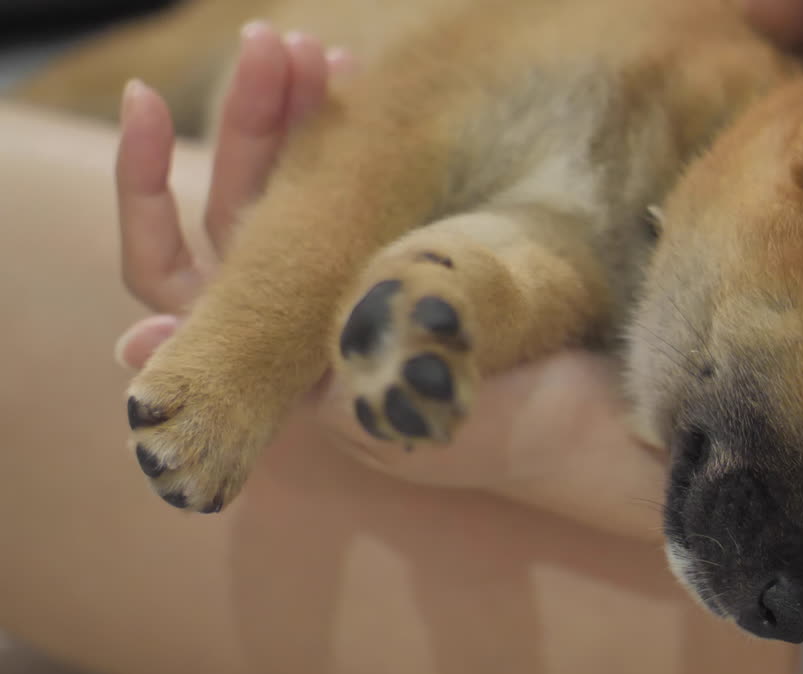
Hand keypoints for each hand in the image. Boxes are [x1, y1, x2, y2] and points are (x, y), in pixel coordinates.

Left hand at [112, 22, 665, 533]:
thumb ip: (267, 369)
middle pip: (240, 206)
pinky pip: (356, 184)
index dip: (146, 193)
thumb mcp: (381, 397)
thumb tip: (130, 344)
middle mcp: (305, 316)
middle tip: (280, 44)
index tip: (152, 106)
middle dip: (250, 120)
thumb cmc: (498, 423)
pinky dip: (351, 132)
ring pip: (298, 185)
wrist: (596, 422)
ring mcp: (358, 280)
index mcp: (277, 358)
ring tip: (324, 52)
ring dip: (299, 112)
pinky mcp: (411, 252)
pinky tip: (360, 82)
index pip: (175, 275)